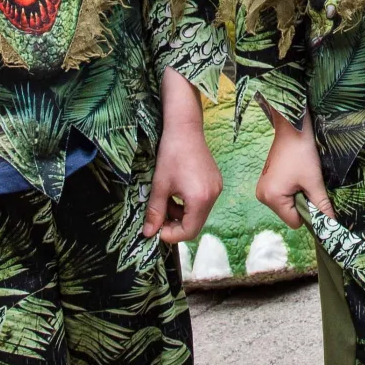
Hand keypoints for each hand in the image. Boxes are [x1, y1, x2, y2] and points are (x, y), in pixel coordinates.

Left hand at [146, 72, 221, 243]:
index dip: (171, 235)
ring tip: (165, 202)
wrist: (185, 129)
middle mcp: (213, 196)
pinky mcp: (215, 182)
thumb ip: (155, 212)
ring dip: (180, 214)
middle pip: (195, 224)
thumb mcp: (159, 185)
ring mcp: (216, 189)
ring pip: (198, 214)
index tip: (156, 230)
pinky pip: (202, 202)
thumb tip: (148, 234)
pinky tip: (175, 193)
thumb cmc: (171, 154)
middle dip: (175, 225)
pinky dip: (188, 204)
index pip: (189, 231)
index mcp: (200, 199)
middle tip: (158, 219)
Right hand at [254, 104, 332, 227]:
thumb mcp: (314, 181)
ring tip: (300, 177)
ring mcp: (262, 189)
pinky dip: (291, 190)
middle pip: (289, 214)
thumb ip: (322, 205)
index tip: (314, 195)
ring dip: (297, 196)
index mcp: (272, 198)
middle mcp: (262, 196)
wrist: (292, 127)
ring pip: (287, 205)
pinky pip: (282, 196)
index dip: (309, 212)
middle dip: (302, 203)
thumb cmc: (302, 152)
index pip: (295, 222)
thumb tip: (332, 224)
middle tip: (307, 183)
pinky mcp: (266, 182)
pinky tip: (295, 175)